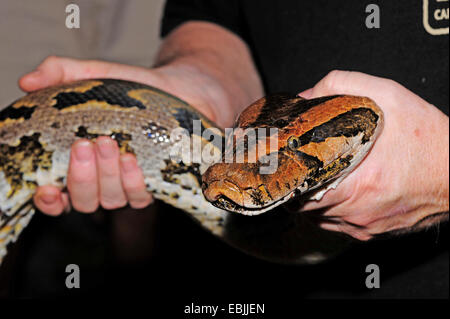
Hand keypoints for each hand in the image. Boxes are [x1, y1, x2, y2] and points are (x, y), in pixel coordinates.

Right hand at [22, 55, 226, 214]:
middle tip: (85, 145)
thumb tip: (27, 81)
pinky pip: (140, 197)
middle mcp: (102, 181)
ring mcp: (128, 186)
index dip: (48, 200)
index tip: (46, 187)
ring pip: (111, 200)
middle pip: (83, 200)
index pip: (57, 196)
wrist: (178, 90)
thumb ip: (60, 74)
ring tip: (109, 144)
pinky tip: (132, 160)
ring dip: (107, 176)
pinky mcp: (155, 184)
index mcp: (79, 164)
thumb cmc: (130, 88)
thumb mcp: (93, 75)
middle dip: (81, 178)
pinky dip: (134, 181)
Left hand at [298, 71, 448, 239]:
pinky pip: (336, 224)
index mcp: (359, 183)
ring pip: (317, 218)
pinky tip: (335, 189)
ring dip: (310, 198)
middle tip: (295, 164)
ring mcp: (364, 227)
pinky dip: (328, 209)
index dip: (285, 175)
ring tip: (314, 175)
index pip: (298, 192)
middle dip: (294, 185)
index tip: (281, 161)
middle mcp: (358, 212)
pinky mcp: (370, 233)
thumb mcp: (389, 97)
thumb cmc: (429, 139)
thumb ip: (343, 86)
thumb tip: (307, 97)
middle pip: (303, 207)